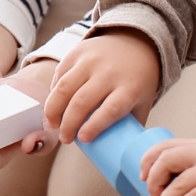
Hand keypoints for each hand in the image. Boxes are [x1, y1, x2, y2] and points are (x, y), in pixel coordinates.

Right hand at [44, 29, 160, 143]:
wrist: (136, 42)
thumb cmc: (138, 80)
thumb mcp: (142, 101)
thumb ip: (130, 124)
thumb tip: (117, 154)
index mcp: (130, 87)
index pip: (111, 109)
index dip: (94, 126)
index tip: (82, 139)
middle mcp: (109, 72)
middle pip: (82, 101)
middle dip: (68, 124)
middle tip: (65, 139)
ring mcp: (92, 60)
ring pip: (65, 87)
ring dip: (54, 109)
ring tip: (52, 124)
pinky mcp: (78, 52)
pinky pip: (60, 74)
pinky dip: (53, 91)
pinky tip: (53, 105)